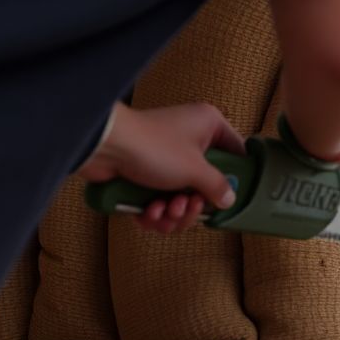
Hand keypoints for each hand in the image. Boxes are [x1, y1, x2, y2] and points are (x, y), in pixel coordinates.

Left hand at [77, 102, 244, 232]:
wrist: (104, 147)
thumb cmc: (153, 146)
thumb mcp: (195, 169)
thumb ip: (217, 186)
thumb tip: (229, 198)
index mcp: (208, 126)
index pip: (235, 151)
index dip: (235, 175)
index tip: (231, 196)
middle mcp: (190, 139)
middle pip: (206, 182)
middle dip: (194, 204)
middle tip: (187, 206)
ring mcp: (167, 157)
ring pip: (182, 196)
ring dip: (175, 213)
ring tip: (165, 210)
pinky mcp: (145, 173)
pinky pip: (161, 200)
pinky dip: (156, 212)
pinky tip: (149, 212)